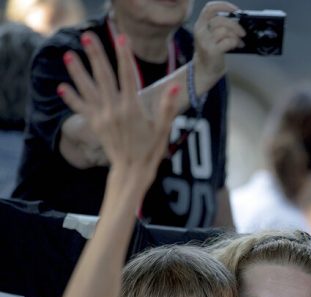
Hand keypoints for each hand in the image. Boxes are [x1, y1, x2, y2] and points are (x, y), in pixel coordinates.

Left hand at [57, 31, 178, 196]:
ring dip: (77, 72)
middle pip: (104, 77)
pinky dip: (72, 98)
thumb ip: (167, 107)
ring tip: (68, 55)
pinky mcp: (95, 125)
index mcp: (133, 108)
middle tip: (87, 37)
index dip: (124, 55)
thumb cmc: (150, 150)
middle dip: (95, 56)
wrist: (132, 170)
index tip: (121, 38)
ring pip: (88, 89)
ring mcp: (102, 117)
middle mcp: (114, 109)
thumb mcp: (163, 129)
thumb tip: (174, 88)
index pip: (128, 75)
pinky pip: (81, 108)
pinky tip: (62, 87)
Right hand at [193, 2, 244, 87]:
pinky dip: (236, 43)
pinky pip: (229, 41)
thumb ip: (219, 26)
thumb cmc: (210, 53)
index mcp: (200, 25)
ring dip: (236, 36)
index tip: (235, 10)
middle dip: (235, 25)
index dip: (224, 5)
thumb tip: (236, 20)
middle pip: (221, 19)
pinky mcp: (212, 51)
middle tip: (242, 32)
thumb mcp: (210, 35)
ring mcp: (205, 41)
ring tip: (239, 41)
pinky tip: (237, 46)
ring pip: (225, 31)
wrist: (204, 71)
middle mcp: (200, 31)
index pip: (210, 8)